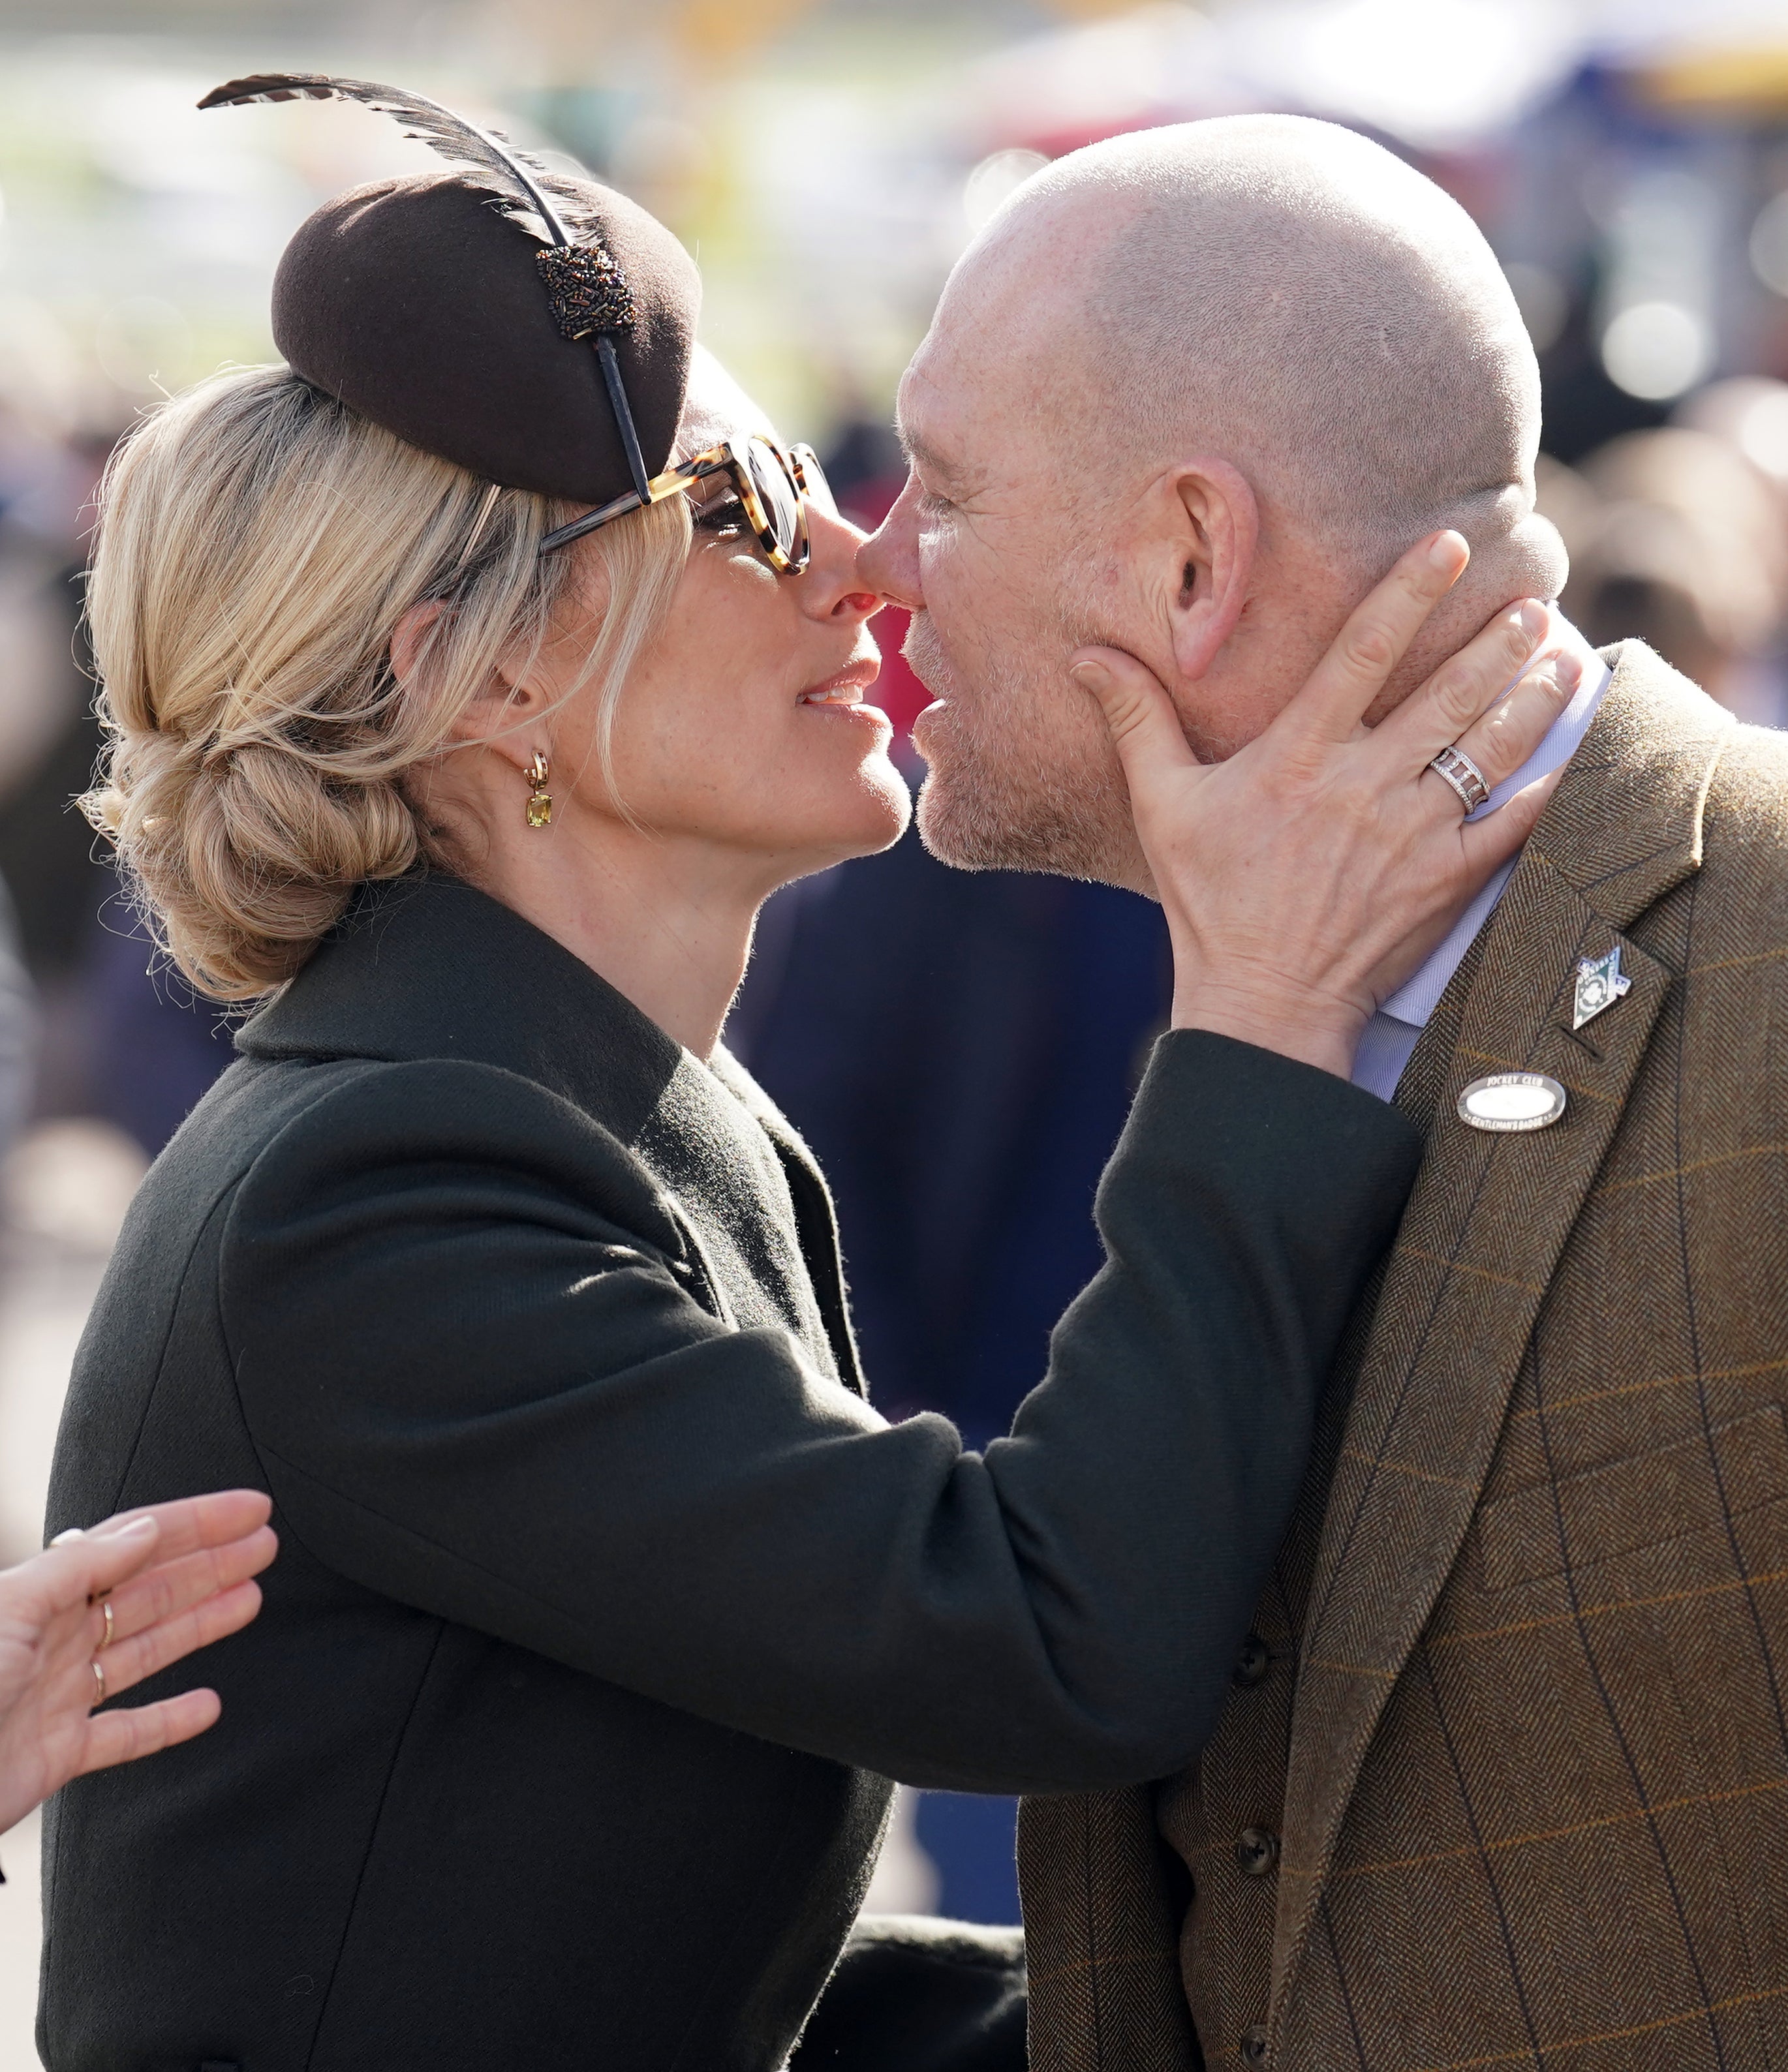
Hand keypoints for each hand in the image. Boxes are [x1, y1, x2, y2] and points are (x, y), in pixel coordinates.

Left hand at [0, 1490, 274, 1833]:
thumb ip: (79, 1567)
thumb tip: (145, 1530)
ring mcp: (55, 1695)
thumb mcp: (10, 1609)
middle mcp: (51, 1637)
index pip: (134, 1543)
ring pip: (144, 1651)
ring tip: (251, 1600)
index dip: (195, 1523)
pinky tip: (208, 1706)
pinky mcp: (55, 1754)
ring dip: (200, 1623)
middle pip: (147, 1591)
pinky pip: (125, 1734)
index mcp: (40, 1593)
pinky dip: (169, 1720)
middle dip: (208, 1564)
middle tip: (266, 1545)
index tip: (250, 1509)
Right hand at [1071, 533, 1580, 1076]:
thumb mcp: (1162, 807)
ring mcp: (1411, 835)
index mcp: (1297, 757)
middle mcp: (1362, 787)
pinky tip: (1578, 747)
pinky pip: (1515, 823)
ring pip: (1489, 747)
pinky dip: (1552, 784)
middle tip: (1533, 600)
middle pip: (1446, 693)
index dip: (1409, 592)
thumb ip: (1138, 722)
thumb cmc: (1210, 904)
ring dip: (1531, 695)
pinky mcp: (1446, 881)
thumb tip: (1091, 656)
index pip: (1361, 653)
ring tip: (1561, 656)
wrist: (1263, 1004)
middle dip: (1496, 640)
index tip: (1450, 547)